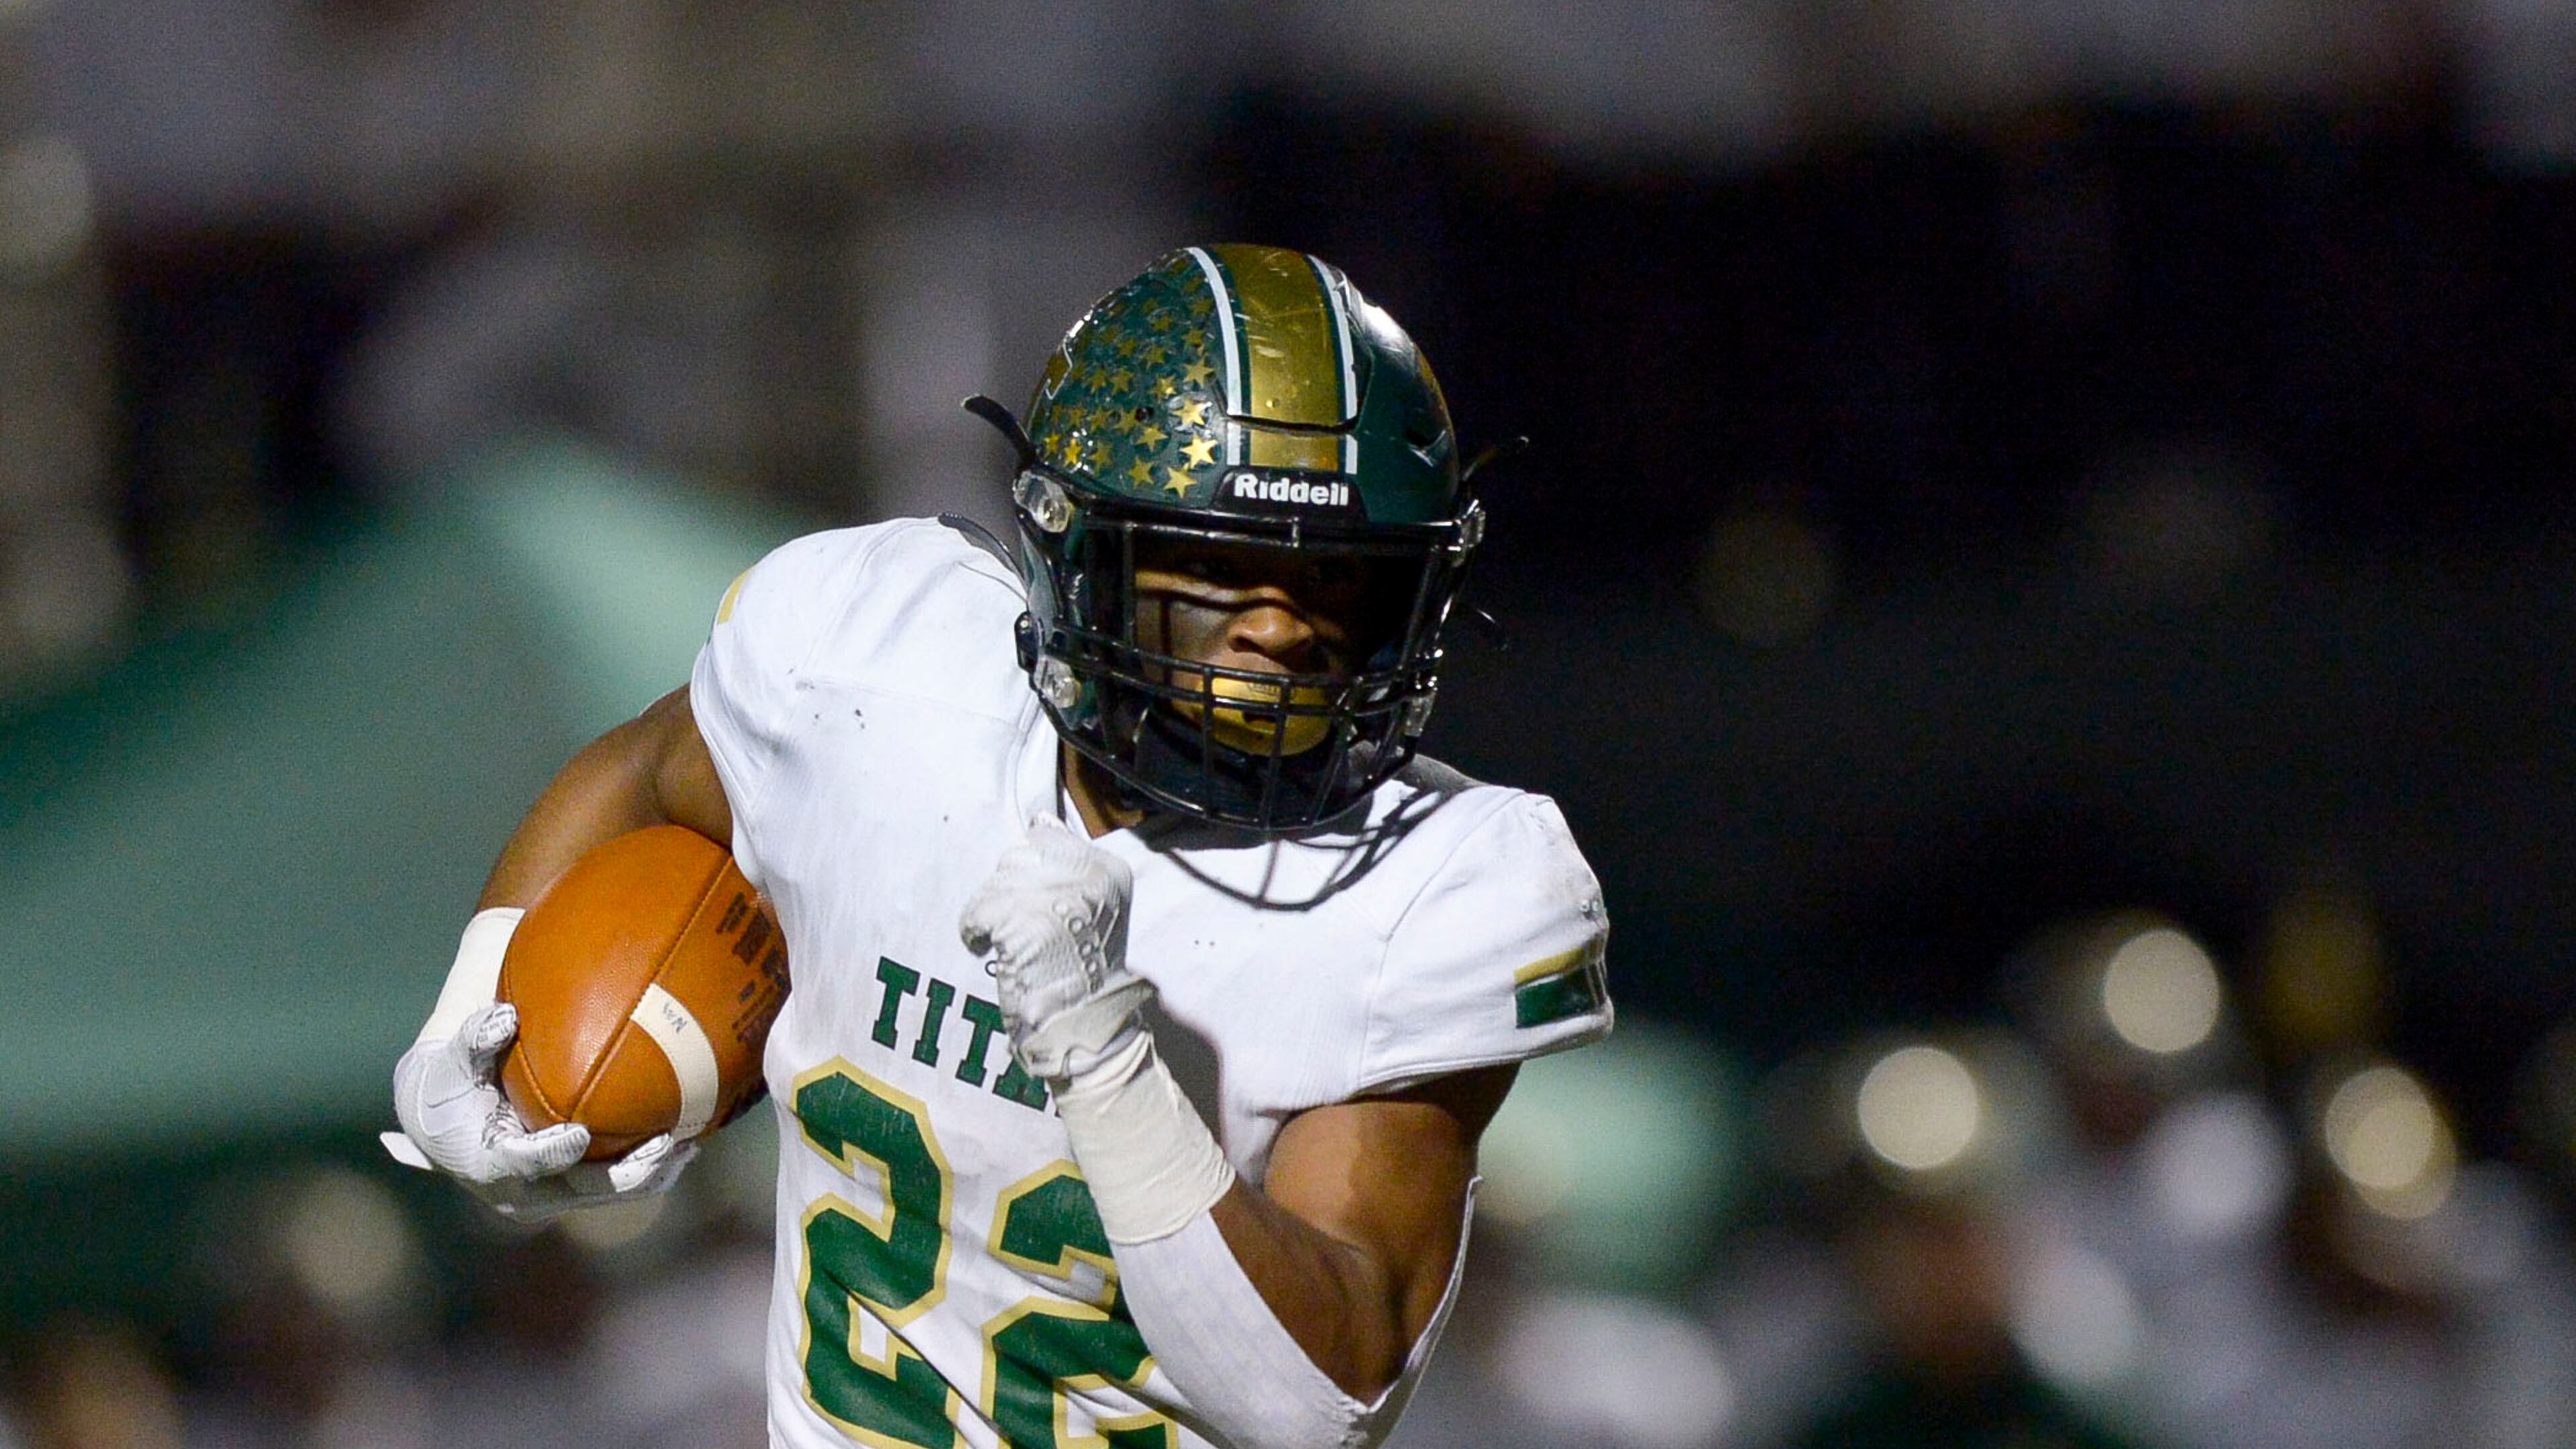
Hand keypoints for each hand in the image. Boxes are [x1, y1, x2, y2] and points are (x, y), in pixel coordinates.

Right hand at [386, 1002, 694, 1220]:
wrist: (442, 1120)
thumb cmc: (447, 1084)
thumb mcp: (450, 1061)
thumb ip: (474, 1039)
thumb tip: (504, 1017)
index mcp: (486, 1163)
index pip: (520, 1163)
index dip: (549, 1153)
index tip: (579, 1134)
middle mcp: (520, 1190)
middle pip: (579, 1189)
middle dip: (623, 1172)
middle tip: (663, 1144)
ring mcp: (549, 1194)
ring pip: (607, 1194)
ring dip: (649, 1174)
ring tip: (688, 1146)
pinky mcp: (571, 1189)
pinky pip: (616, 1187)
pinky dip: (649, 1171)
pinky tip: (685, 1146)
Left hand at [959, 814, 1154, 1079]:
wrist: (1083, 1024)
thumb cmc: (1081, 971)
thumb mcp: (1091, 910)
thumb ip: (1066, 866)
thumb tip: (1038, 819)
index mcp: (1108, 870)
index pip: (1047, 835)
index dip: (1029, 867)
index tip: (1028, 897)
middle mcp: (1088, 876)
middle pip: (1019, 854)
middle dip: (1008, 890)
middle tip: (1019, 927)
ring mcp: (1058, 897)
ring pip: (996, 881)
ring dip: (990, 912)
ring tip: (1007, 941)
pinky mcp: (1025, 921)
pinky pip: (979, 909)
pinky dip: (973, 930)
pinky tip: (986, 948)